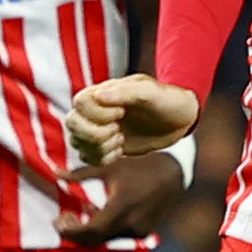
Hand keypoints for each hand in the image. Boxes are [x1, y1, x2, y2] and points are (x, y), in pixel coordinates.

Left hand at [58, 150, 187, 242]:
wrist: (172, 174)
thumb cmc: (138, 167)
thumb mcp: (109, 168)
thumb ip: (81, 174)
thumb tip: (56, 173)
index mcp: (120, 208)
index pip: (91, 230)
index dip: (71, 231)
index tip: (57, 223)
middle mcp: (130, 224)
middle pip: (95, 240)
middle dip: (76, 233)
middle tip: (63, 219)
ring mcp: (138, 231)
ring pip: (105, 239)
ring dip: (89, 231)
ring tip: (79, 213)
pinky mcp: (143, 232)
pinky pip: (117, 235)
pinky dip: (103, 229)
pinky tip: (97, 213)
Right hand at [66, 74, 198, 168]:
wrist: (180, 119)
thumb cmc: (167, 100)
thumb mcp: (151, 92)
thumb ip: (125, 93)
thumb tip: (98, 95)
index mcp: (104, 92)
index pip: (79, 103)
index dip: (97, 113)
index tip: (122, 113)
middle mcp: (97, 110)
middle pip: (71, 123)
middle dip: (94, 134)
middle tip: (119, 132)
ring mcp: (100, 129)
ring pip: (77, 142)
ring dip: (99, 147)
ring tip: (121, 141)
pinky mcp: (107, 146)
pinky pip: (87, 157)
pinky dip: (101, 159)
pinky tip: (120, 152)